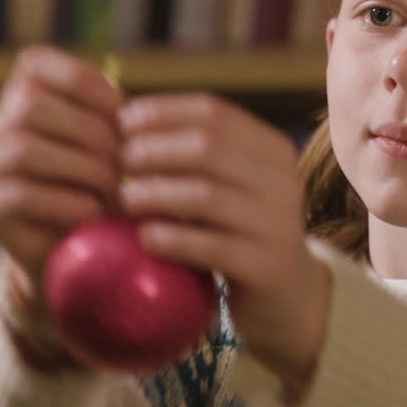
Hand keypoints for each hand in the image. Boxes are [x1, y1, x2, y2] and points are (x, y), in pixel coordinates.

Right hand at [0, 46, 122, 284]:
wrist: (69, 249)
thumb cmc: (91, 186)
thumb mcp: (103, 145)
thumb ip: (105, 119)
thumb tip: (126, 114)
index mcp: (17, 95)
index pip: (33, 64)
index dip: (80, 79)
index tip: (120, 108)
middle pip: (30, 103)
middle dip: (88, 129)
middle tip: (124, 160)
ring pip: (24, 149)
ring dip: (81, 167)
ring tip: (112, 187)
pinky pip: (22, 195)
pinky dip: (68, 203)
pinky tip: (93, 213)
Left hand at [117, 94, 331, 398]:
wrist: (285, 294)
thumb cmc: (237, 229)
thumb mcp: (227, 183)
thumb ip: (191, 153)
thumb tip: (124, 119)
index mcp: (272, 148)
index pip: (214, 112)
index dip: (163, 112)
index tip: (122, 121)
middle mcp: (283, 180)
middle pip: (209, 148)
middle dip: (155, 150)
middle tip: (120, 162)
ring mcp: (278, 224)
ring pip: (208, 196)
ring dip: (157, 194)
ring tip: (125, 200)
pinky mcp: (266, 266)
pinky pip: (212, 247)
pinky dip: (172, 238)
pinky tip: (144, 238)